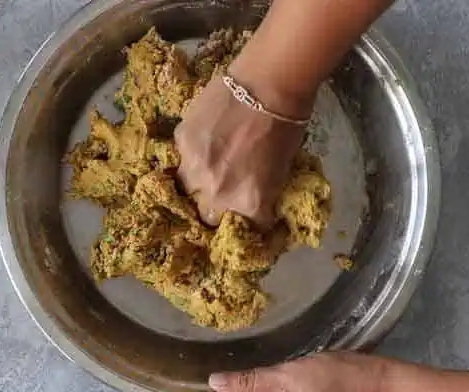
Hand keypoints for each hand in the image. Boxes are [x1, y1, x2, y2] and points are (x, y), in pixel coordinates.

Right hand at [175, 64, 311, 228]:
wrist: (267, 86)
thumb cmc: (286, 130)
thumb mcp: (279, 174)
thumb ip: (258, 194)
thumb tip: (250, 203)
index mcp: (249, 205)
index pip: (246, 229)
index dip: (248, 220)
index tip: (249, 212)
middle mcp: (218, 194)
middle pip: (208, 216)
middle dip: (216, 209)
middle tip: (225, 193)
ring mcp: (196, 168)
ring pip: (188, 188)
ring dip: (198, 183)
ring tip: (210, 167)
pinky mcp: (182, 141)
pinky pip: (183, 158)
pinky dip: (193, 155)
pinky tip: (206, 142)